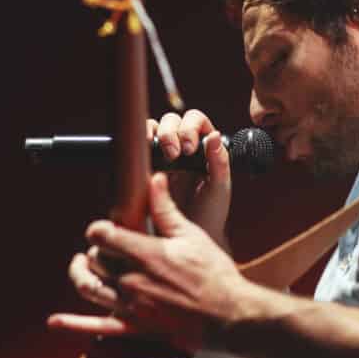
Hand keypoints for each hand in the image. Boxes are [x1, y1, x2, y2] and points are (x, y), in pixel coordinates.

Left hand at [48, 173, 247, 353]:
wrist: (228, 315)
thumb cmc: (215, 274)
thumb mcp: (193, 235)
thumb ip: (168, 209)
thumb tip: (155, 180)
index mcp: (146, 254)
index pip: (102, 234)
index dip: (99, 228)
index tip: (105, 228)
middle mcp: (132, 280)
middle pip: (93, 259)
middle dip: (95, 250)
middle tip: (106, 247)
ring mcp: (131, 305)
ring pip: (89, 287)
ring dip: (80, 274)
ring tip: (81, 266)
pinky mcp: (134, 327)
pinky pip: (97, 327)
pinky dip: (73, 324)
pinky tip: (55, 321)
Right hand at [148, 109, 230, 245]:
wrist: (191, 237)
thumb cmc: (211, 212)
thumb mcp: (220, 188)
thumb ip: (220, 162)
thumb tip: (214, 135)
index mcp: (204, 145)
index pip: (196, 120)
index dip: (191, 127)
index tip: (190, 148)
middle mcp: (183, 145)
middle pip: (172, 120)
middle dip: (170, 132)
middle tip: (174, 155)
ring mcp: (163, 155)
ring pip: (153, 128)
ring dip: (153, 133)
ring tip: (161, 155)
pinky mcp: (146, 166)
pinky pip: (138, 148)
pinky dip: (138, 145)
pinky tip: (142, 156)